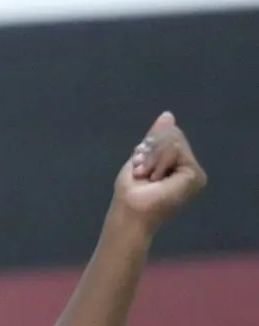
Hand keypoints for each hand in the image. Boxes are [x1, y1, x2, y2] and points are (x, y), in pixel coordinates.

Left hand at [112, 112, 207, 234]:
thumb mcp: (142, 157)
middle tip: (143, 173)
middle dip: (151, 150)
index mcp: (179, 164)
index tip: (140, 166)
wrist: (130, 210)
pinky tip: (156, 179)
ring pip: (174, 141)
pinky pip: (176, 149)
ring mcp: (194, 173)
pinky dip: (159, 161)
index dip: (149, 146)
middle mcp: (190, 168)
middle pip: (173, 134)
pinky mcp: (195, 175)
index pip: (169, 135)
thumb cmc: (131, 190)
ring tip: (149, 177)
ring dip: (153, 158)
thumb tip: (168, 114)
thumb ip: (156, 137)